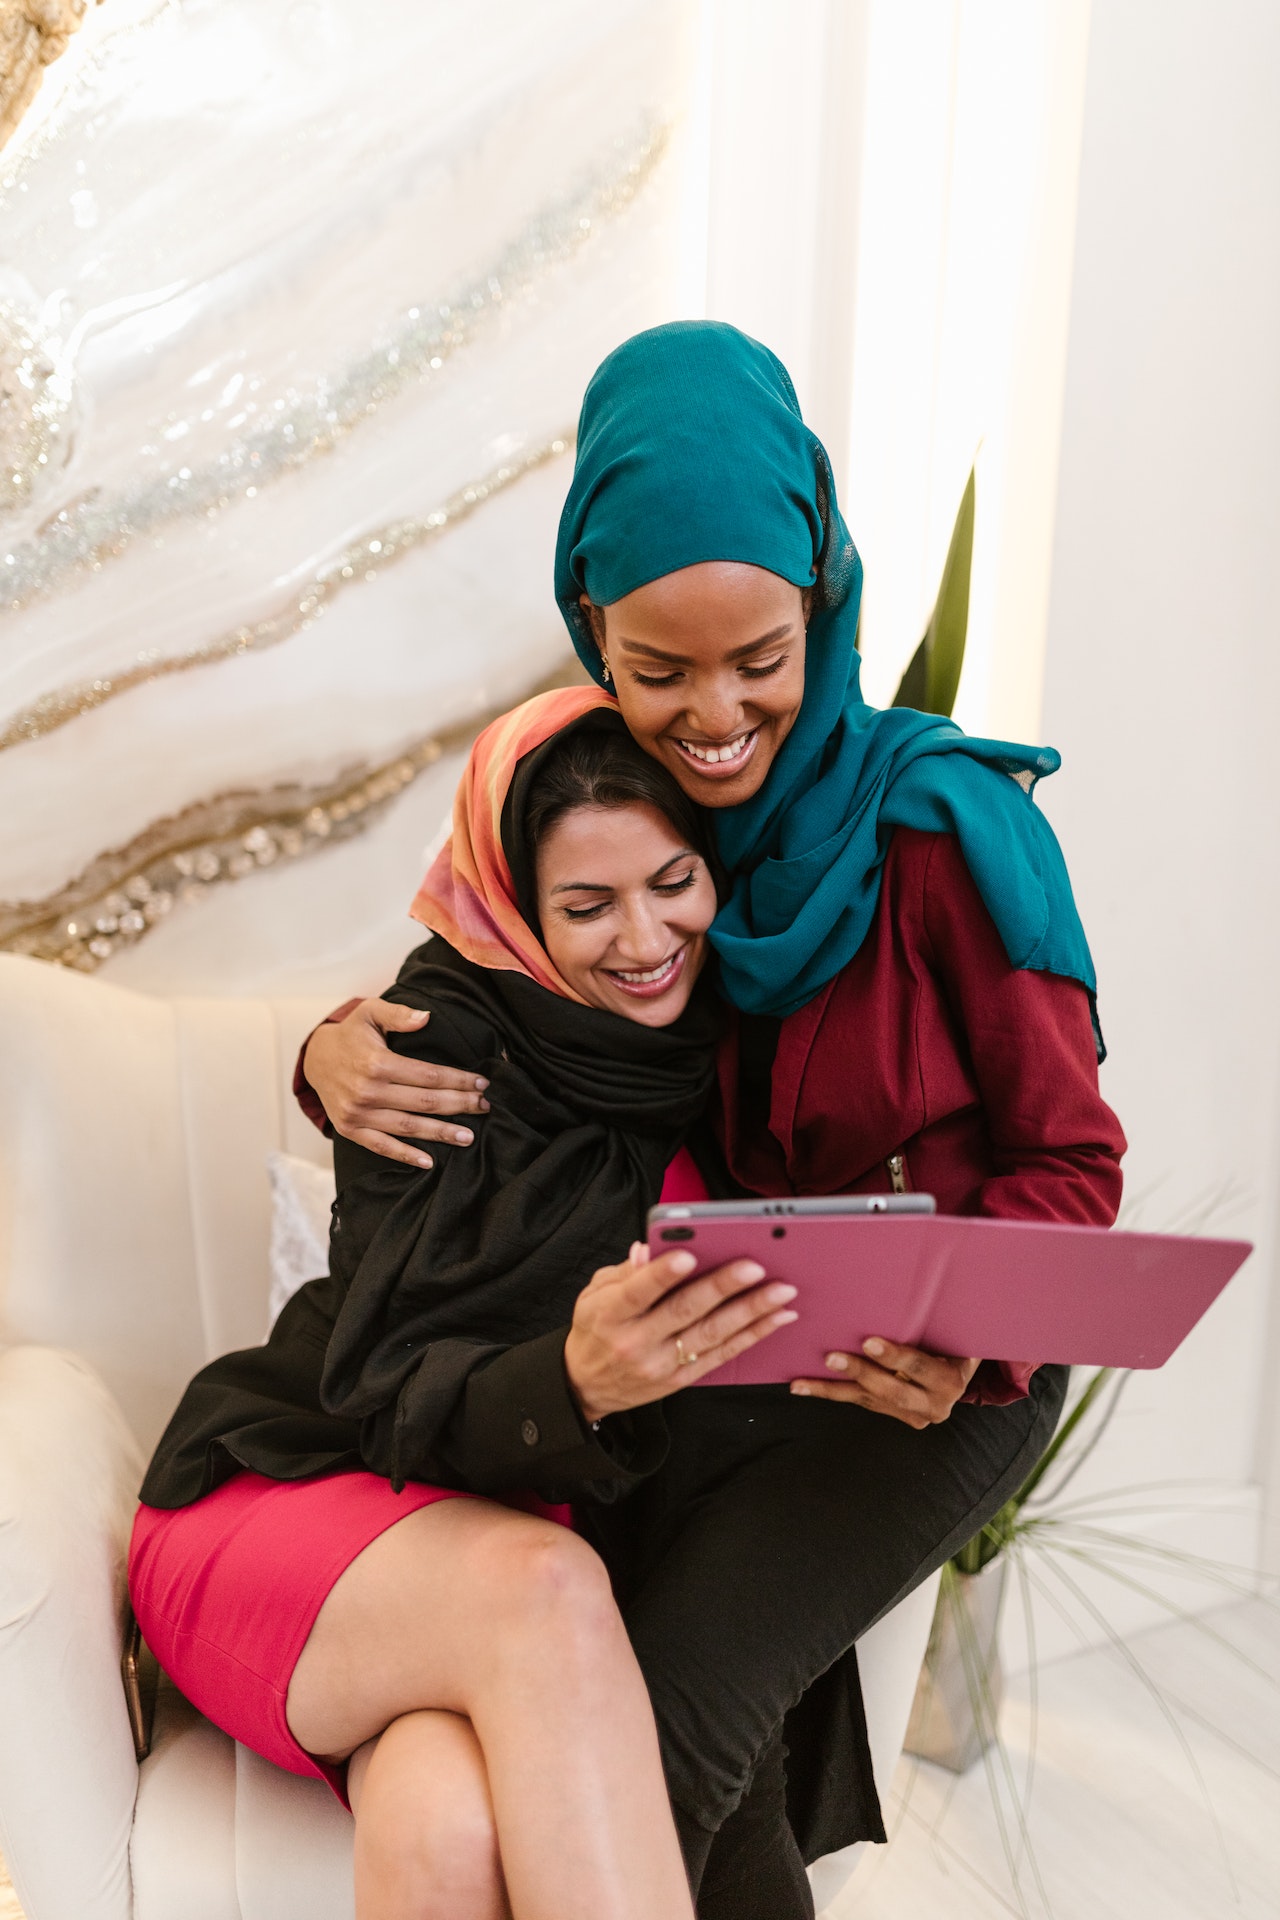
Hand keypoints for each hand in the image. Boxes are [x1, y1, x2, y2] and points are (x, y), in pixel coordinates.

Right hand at [303, 999, 489, 1168]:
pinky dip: (405, 1156)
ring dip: (441, 1133)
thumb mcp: (370, 1012)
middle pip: (424, 1103)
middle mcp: (367, 1091)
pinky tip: (429, 1161)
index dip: (458, 1080)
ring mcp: (358, 1114)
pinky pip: (381, 1147)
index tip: (481, 1084)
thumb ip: (398, 1014)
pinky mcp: (350, 1130)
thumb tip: (426, 1017)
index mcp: (377, 1063)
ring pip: (408, 1128)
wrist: (314, 1059)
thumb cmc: (351, 1034)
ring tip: (468, 1137)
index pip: (428, 1076)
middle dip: (459, 1106)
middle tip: (485, 1108)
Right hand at [564, 1243, 798, 1423]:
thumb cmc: (595, 1329)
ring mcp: (661, 1365)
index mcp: (610, 1315)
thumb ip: (626, 1272)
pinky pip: (722, 1356)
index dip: (662, 1274)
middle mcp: (636, 1342)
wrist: (585, 1385)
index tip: (689, 1255)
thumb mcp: (593, 1294)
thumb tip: (649, 1249)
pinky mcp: (681, 1379)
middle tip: (755, 1267)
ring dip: (750, 1312)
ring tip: (781, 1293)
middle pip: (684, 1311)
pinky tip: (777, 1319)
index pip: (637, 1292)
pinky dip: (752, 1336)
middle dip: (723, 1288)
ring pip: (711, 1335)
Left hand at [790, 1336, 978, 1428]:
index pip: (921, 1367)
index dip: (895, 1356)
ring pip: (869, 1400)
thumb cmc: (954, 1336)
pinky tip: (806, 1387)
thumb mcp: (953, 1328)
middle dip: (860, 1373)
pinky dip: (832, 1393)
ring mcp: (914, 1415)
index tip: (869, 1342)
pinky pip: (862, 1402)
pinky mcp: (895, 1415)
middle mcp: (935, 1405)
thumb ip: (934, 1318)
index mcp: (952, 1381)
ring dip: (833, 1389)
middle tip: (831, 1358)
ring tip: (802, 1383)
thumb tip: (909, 1282)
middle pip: (892, 1391)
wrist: (962, 1366)